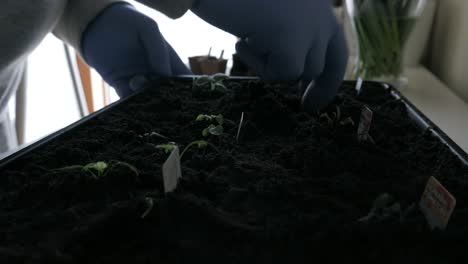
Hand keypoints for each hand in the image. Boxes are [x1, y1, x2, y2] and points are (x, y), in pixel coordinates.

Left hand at [82, 3, 190, 97]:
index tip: (187, 96)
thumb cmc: (128, 21)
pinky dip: (130, 102)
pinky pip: (128, 99)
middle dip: (167, 99)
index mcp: (168, 61)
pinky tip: (129, 94)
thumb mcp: (148, 28)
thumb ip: (158, 50)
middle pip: (167, 94)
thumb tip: (165, 75)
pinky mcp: (121, 86)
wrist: (96, 22)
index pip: (184, 79)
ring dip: (147, 100)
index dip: (188, 90)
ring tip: (139, 86)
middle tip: (163, 98)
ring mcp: (139, 81)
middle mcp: (156, 74)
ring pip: (148, 99)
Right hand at [191, 0, 347, 111]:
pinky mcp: (292, 39)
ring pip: (301, 71)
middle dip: (315, 88)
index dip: (329, 79)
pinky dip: (258, 64)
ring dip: (272, 64)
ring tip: (249, 40)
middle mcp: (322, 15)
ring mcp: (310, 27)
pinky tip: (243, 39)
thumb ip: (292, 35)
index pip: (337, 51)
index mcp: (319, 8)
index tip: (314, 101)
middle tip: (306, 106)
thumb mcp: (274, 16)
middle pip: (325, 66)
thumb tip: (301, 73)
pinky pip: (282, 73)